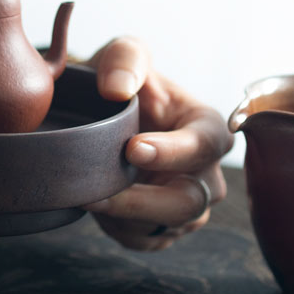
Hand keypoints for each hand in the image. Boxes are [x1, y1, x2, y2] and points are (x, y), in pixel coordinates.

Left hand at [82, 37, 231, 249]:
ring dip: (123, 217)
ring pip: (166, 226)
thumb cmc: (122, 78)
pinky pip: (145, 240)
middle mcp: (206, 170)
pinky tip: (97, 205)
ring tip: (85, 195)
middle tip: (96, 195)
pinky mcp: (163, 226)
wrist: (99, 110)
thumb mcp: (123, 53)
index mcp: (207, 126)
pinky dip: (118, 229)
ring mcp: (187, 203)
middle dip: (142, 202)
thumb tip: (117, 89)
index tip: (132, 149)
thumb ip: (125, 59)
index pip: (204, 145)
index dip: (171, 152)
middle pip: (190, 201)